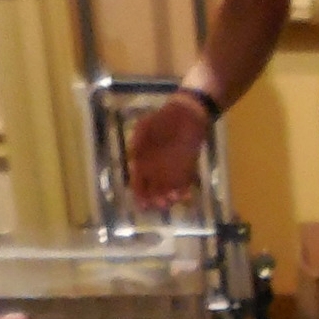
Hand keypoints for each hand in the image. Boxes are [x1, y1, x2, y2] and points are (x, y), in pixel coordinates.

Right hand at [128, 94, 211, 209]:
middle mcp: (156, 170)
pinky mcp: (187, 169)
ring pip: (169, 190)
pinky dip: (184, 191)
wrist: (186, 114)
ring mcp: (172, 171)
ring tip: (172, 199)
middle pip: (154, 191)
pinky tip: (185, 194)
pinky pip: (185, 184)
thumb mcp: (144, 126)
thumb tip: (131, 155)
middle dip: (156, 199)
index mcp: (142, 162)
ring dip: (170, 198)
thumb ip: (137, 141)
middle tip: (159, 203)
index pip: (138, 182)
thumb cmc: (162, 119)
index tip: (142, 204)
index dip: (139, 194)